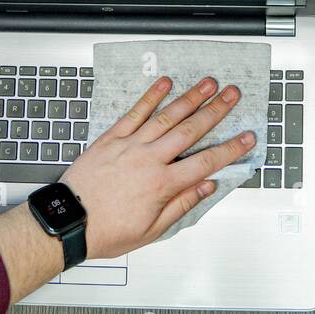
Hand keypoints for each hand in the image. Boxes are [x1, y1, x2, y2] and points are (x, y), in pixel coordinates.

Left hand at [59, 76, 255, 258]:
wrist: (68, 222)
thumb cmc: (107, 230)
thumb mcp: (151, 230)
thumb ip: (181, 205)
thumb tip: (206, 187)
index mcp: (161, 185)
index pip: (205, 162)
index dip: (230, 149)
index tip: (246, 138)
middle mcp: (149, 160)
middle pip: (190, 131)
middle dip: (215, 111)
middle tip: (233, 95)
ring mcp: (130, 146)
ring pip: (166, 117)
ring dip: (190, 98)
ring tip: (208, 84)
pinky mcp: (111, 138)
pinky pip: (135, 113)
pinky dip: (150, 97)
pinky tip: (165, 83)